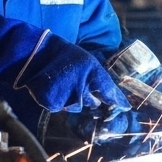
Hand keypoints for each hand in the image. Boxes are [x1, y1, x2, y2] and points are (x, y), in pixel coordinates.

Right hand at [15, 32, 131, 112]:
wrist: (36, 53)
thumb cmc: (63, 56)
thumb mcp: (86, 62)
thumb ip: (99, 79)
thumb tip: (112, 96)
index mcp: (92, 73)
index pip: (109, 91)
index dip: (118, 100)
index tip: (126, 108)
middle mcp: (81, 88)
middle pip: (91, 103)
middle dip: (88, 98)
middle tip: (76, 84)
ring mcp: (66, 97)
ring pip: (75, 107)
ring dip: (71, 99)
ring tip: (62, 83)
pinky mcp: (52, 103)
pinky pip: (59, 107)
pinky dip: (57, 101)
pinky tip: (53, 87)